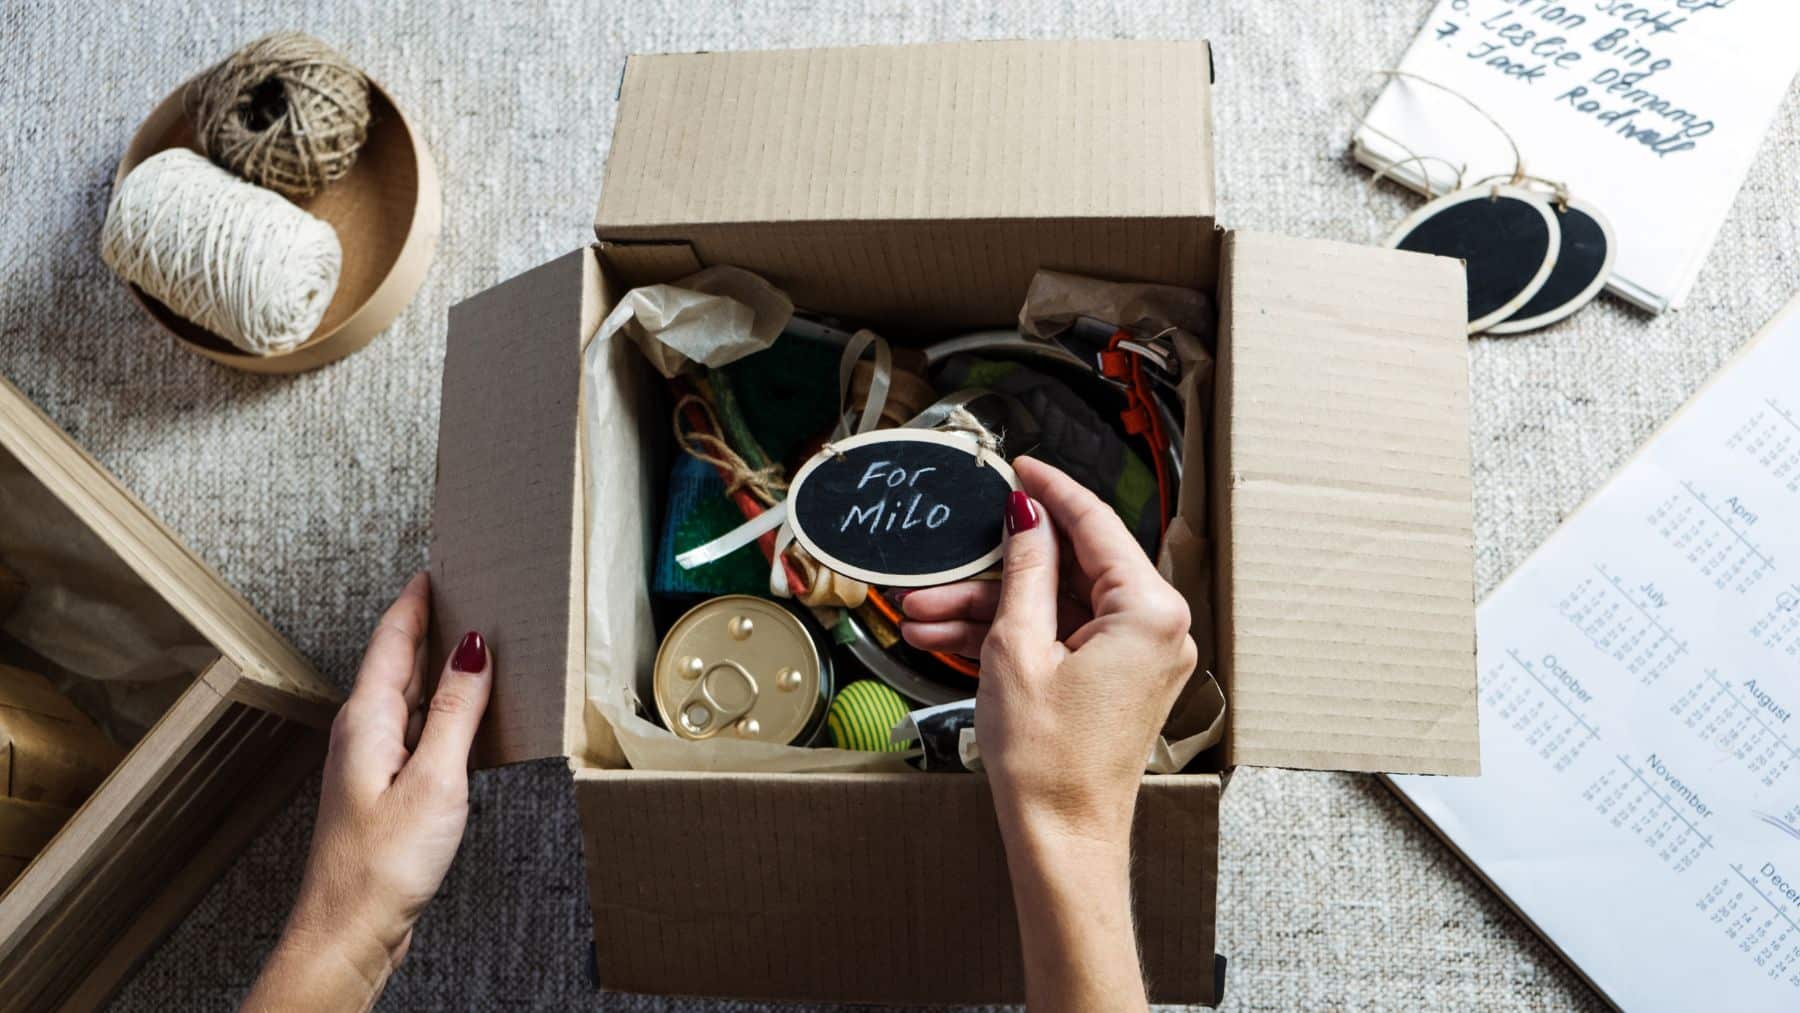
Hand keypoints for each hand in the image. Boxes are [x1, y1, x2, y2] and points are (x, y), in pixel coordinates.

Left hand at [244, 573, 490, 1011]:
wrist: (350, 929)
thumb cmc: (382, 863)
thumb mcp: (435, 778)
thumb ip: (457, 711)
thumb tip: (473, 648)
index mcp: (367, 720)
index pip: (392, 641)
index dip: (415, 602)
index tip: (436, 569)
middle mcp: (363, 734)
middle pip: (398, 664)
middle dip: (429, 627)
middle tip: (464, 595)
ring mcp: (371, 763)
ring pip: (408, 698)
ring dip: (439, 670)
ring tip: (474, 646)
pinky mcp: (384, 791)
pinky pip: (417, 732)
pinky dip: (443, 713)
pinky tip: (468, 720)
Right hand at [901, 456, 1194, 844]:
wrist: (1061, 840)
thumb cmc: (1048, 761)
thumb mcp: (1018, 647)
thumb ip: (1024, 570)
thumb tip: (1025, 517)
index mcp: (1148, 611)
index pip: (1096, 524)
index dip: (1051, 491)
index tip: (1020, 466)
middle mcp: (1156, 629)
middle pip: (1067, 570)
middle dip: (994, 570)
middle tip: (943, 565)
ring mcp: (1137, 656)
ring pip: (1054, 607)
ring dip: (988, 608)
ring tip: (924, 615)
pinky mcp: (1115, 680)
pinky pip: (1060, 638)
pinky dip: (1011, 637)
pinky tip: (949, 637)